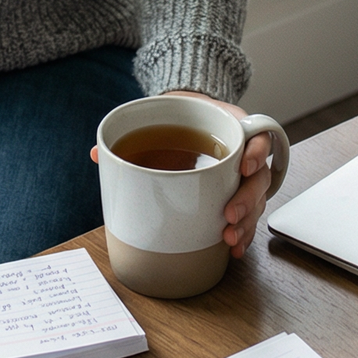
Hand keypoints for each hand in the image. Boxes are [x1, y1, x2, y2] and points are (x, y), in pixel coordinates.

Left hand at [86, 90, 274, 259]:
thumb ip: (134, 128)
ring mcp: (241, 175)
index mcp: (232, 126)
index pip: (259, 137)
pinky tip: (233, 248)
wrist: (185, 109)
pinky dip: (243, 232)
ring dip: (247, 221)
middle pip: (260, 178)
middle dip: (248, 199)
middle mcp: (243, 151)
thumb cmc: (178, 111)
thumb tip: (97, 154)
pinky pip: (248, 215)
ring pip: (257, 200)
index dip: (258, 152)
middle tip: (229, 214)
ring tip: (229, 237)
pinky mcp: (235, 193)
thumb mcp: (160, 110)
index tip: (245, 165)